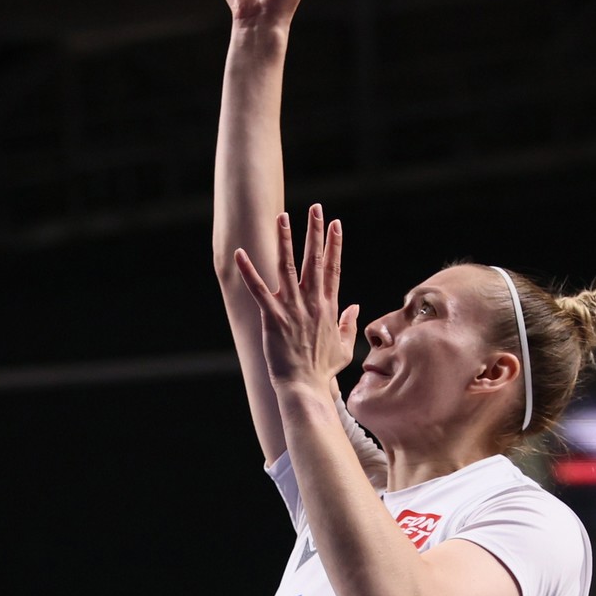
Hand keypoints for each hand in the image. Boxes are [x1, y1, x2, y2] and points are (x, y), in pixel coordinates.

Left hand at [232, 205, 359, 397]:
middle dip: (316, 232)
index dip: (335, 244)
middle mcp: (312, 302)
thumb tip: (355, 305)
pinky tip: (239, 253)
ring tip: (283, 217)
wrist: (305, 387)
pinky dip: (249, 271)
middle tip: (317, 208)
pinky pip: (258, 290)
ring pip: (288, 267)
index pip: (333, 268)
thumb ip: (350, 324)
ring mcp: (292, 309)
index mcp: (328, 307)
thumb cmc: (322, 371)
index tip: (336, 224)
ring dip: (285, 240)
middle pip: (315, 260)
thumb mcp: (344, 348)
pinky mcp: (272, 317)